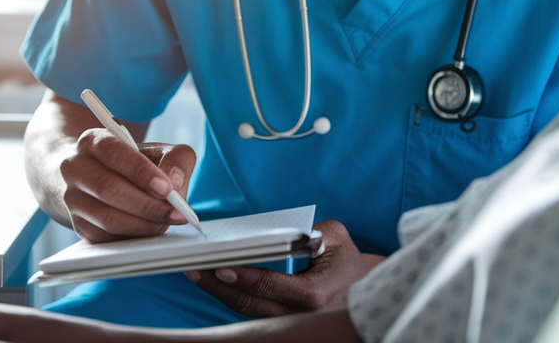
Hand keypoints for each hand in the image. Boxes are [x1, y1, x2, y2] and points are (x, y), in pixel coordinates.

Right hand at [61, 132, 197, 241]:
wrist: (97, 177)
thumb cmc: (133, 164)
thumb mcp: (158, 151)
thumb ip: (175, 159)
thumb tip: (174, 183)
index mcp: (92, 141)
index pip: (113, 153)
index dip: (140, 171)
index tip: (166, 187)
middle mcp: (75, 168)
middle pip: (107, 189)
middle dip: (147, 205)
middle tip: (176, 212)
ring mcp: (72, 199)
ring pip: (106, 218)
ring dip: (143, 224)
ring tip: (168, 222)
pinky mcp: (79, 225)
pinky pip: (106, 237)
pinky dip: (133, 236)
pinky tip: (151, 229)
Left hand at [185, 220, 384, 317]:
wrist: (365, 292)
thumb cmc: (348, 262)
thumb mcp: (338, 239)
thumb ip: (314, 233)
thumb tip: (288, 236)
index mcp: (314, 294)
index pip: (271, 286)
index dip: (243, 277)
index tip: (219, 267)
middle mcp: (300, 317)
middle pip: (251, 305)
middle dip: (219, 288)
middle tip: (193, 269)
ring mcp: (291, 325)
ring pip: (249, 313)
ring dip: (220, 295)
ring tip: (196, 275)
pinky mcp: (284, 325)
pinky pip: (254, 314)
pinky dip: (233, 299)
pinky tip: (214, 283)